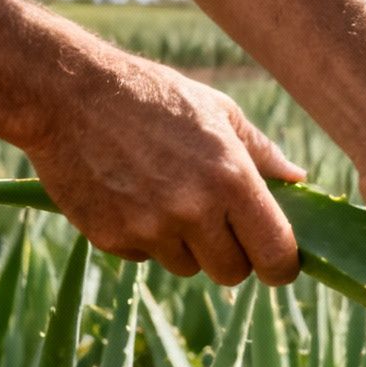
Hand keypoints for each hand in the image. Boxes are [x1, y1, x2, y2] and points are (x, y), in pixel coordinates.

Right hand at [25, 52, 305, 285]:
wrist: (66, 93)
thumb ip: (262, 151)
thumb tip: (298, 178)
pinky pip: (144, 257)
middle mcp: (194, 210)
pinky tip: (129, 194)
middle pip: (232, 273)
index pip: (276, 255)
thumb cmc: (151, 96)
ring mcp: (150, 228)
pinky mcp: (111, 238)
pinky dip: (143, 237)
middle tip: (216, 224)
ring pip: (187, 267)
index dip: (281, 267)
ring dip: (184, 245)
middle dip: (230, 255)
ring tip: (163, 195)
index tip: (276, 264)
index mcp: (232, 179)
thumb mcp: (217, 110)